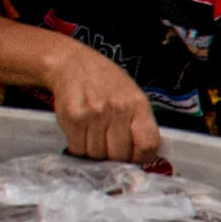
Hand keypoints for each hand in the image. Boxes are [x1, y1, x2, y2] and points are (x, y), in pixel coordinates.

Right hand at [43, 37, 165, 160]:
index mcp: (137, 104)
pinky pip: (79, 149)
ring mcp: (93, 114)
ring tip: (96, 135)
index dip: (142, 157)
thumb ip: (141, 124)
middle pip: (120, 154)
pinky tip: (82, 134)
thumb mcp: (132, 96)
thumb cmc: (105, 82)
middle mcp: (116, 109)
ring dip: (97, 152)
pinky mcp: (73, 119)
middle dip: (116, 156)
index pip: (147, 144)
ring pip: (98, 155)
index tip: (136, 157)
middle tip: (112, 145)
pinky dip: (80, 148)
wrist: (73, 64)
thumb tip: (146, 155)